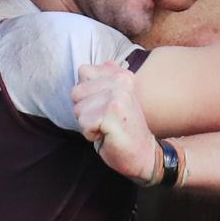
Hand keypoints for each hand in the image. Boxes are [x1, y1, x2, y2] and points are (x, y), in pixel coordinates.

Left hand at [72, 61, 159, 184]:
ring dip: (88, 124)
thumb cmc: (123, 129)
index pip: (84, 72)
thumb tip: (90, 66)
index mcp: (121, 75)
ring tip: (107, 127)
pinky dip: (91, 134)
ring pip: (78, 109)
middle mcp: (120, 81)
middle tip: (104, 119)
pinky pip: (84, 123)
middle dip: (84, 110)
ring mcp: (117, 96)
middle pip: (76, 91)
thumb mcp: (114, 99)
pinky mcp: (112, 113)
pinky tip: (107, 134)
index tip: (103, 106)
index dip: (86, 95)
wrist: (143, 153)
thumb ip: (103, 81)